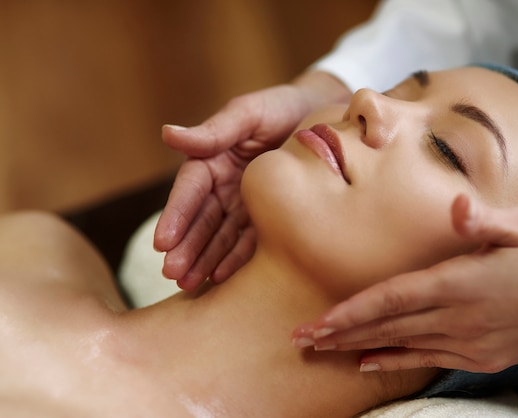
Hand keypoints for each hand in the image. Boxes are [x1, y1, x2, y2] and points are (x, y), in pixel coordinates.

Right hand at [154, 71, 350, 289]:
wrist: (325, 117)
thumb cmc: (282, 107)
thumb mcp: (249, 113)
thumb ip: (215, 130)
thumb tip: (167, 134)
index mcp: (213, 160)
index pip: (189, 191)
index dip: (175, 215)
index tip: (162, 242)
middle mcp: (224, 187)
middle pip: (201, 220)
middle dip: (186, 247)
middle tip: (173, 273)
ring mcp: (245, 206)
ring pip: (220, 237)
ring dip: (203, 260)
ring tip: (189, 284)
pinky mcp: (268, 219)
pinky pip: (250, 243)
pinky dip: (235, 260)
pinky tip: (222, 278)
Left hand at [292, 194, 517, 371]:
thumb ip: (483, 221)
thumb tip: (456, 208)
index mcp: (461, 282)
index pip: (391, 298)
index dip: (350, 311)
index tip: (316, 322)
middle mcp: (460, 317)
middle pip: (387, 325)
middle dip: (340, 333)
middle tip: (301, 339)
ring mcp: (471, 342)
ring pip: (402, 345)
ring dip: (360, 347)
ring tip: (325, 350)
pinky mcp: (484, 356)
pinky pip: (429, 360)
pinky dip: (396, 361)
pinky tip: (371, 363)